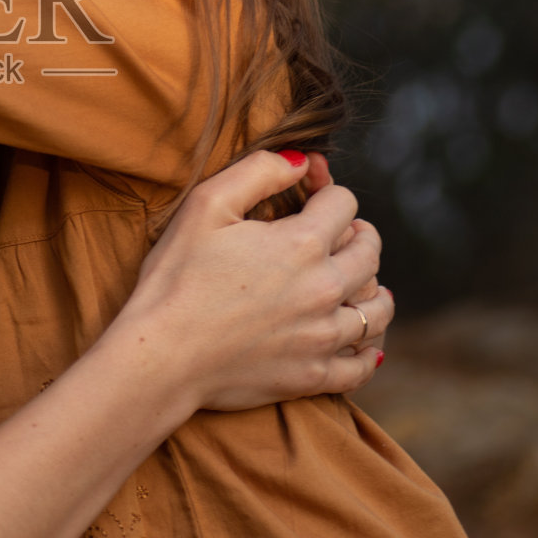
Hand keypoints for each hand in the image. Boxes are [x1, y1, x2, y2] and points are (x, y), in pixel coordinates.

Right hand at [113, 151, 390, 414]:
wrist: (161, 355)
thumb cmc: (176, 277)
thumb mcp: (206, 205)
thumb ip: (259, 171)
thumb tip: (301, 161)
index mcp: (302, 244)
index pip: (344, 203)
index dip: (327, 189)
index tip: (311, 191)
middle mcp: (324, 289)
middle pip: (369, 252)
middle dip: (359, 234)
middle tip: (343, 234)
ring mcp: (323, 337)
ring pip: (376, 309)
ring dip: (373, 290)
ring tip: (363, 285)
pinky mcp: (313, 376)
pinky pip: (361, 364)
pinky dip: (367, 351)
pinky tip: (361, 342)